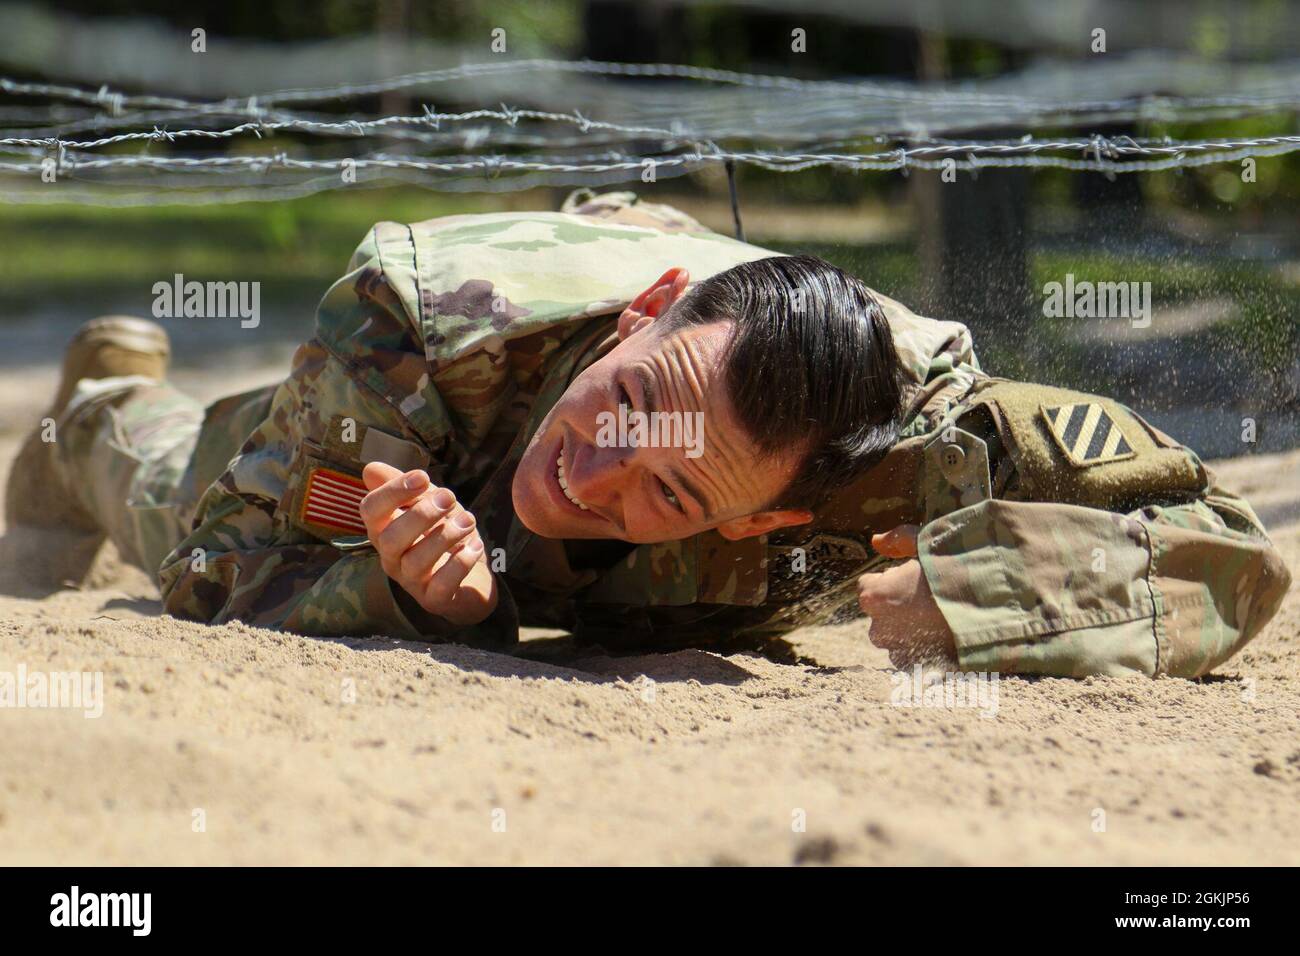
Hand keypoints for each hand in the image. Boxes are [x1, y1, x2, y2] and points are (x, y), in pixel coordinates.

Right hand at [360, 461, 497, 626]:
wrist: (472, 577)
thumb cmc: (443, 535)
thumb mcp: (428, 504)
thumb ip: (406, 486)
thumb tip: (370, 469)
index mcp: (385, 530)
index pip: (371, 511)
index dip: (393, 491)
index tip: (423, 477)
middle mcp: (392, 558)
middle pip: (391, 538)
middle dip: (422, 514)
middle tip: (450, 499)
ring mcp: (412, 582)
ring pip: (417, 562)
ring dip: (446, 536)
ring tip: (469, 521)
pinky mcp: (435, 600)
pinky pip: (441, 585)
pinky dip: (460, 563)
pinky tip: (476, 546)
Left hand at [858, 525, 956, 665]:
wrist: (994, 611)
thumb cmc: (957, 572)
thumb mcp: (928, 544)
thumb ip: (898, 540)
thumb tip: (875, 541)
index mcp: (874, 596)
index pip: (869, 585)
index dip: (893, 578)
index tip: (915, 576)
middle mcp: (879, 628)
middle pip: (882, 613)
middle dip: (898, 605)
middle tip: (931, 595)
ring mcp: (899, 653)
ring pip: (898, 637)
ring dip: (911, 629)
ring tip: (942, 616)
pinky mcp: (920, 670)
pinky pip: (915, 658)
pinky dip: (925, 650)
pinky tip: (945, 636)